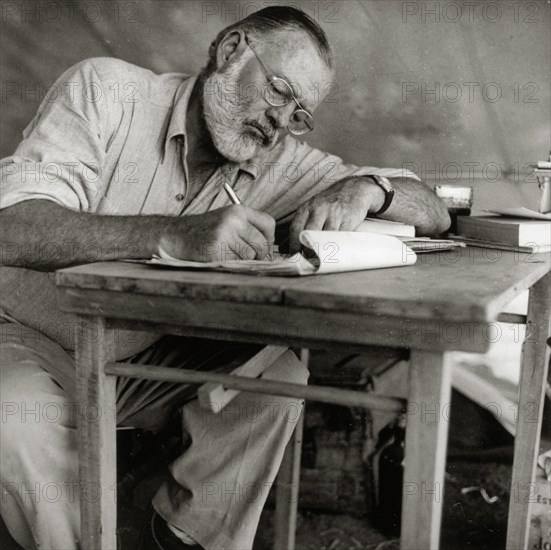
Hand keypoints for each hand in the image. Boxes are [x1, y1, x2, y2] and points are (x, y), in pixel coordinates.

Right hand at [159, 205, 274, 260]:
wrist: (176, 235)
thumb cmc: (205, 231)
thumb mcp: (227, 220)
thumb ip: (248, 229)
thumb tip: (270, 252)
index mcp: (238, 210)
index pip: (269, 224)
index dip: (269, 239)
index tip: (263, 247)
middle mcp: (233, 220)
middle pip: (262, 244)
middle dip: (259, 255)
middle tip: (249, 258)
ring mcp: (224, 235)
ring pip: (250, 256)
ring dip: (242, 261)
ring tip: (228, 255)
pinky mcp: (216, 250)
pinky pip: (235, 263)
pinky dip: (230, 265)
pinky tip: (219, 258)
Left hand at [288, 177, 384, 252]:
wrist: (355, 189)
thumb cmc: (329, 203)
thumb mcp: (312, 210)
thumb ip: (300, 227)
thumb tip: (283, 248)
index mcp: (307, 207)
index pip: (295, 229)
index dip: (293, 246)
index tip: (294, 257)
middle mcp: (319, 209)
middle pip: (309, 233)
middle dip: (306, 250)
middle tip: (306, 261)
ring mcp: (335, 214)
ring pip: (325, 237)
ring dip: (321, 251)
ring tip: (319, 260)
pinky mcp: (348, 220)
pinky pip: (340, 237)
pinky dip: (335, 247)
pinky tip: (332, 252)